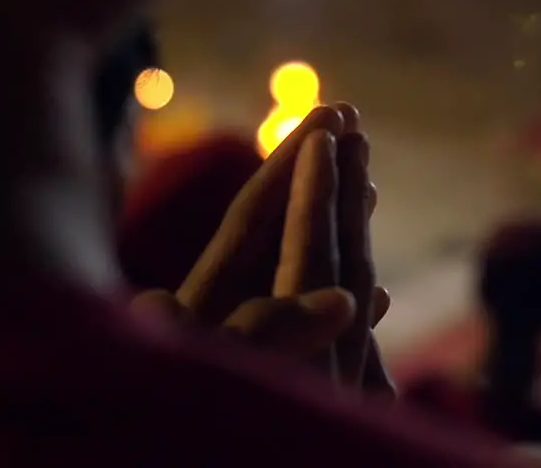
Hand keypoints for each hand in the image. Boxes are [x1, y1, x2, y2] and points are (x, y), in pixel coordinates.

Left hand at [163, 103, 391, 393]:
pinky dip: (334, 301)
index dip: (293, 162)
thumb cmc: (169, 428)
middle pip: (268, 231)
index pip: (252, 215)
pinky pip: (298, 333)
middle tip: (353, 122)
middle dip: (314, 176)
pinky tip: (371, 296)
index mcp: (194, 310)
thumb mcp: (211, 375)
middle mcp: (207, 322)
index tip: (336, 113)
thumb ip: (265, 336)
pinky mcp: (248, 388)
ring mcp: (224, 354)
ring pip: (287, 275)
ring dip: (329, 229)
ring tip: (370, 190)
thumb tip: (347, 299)